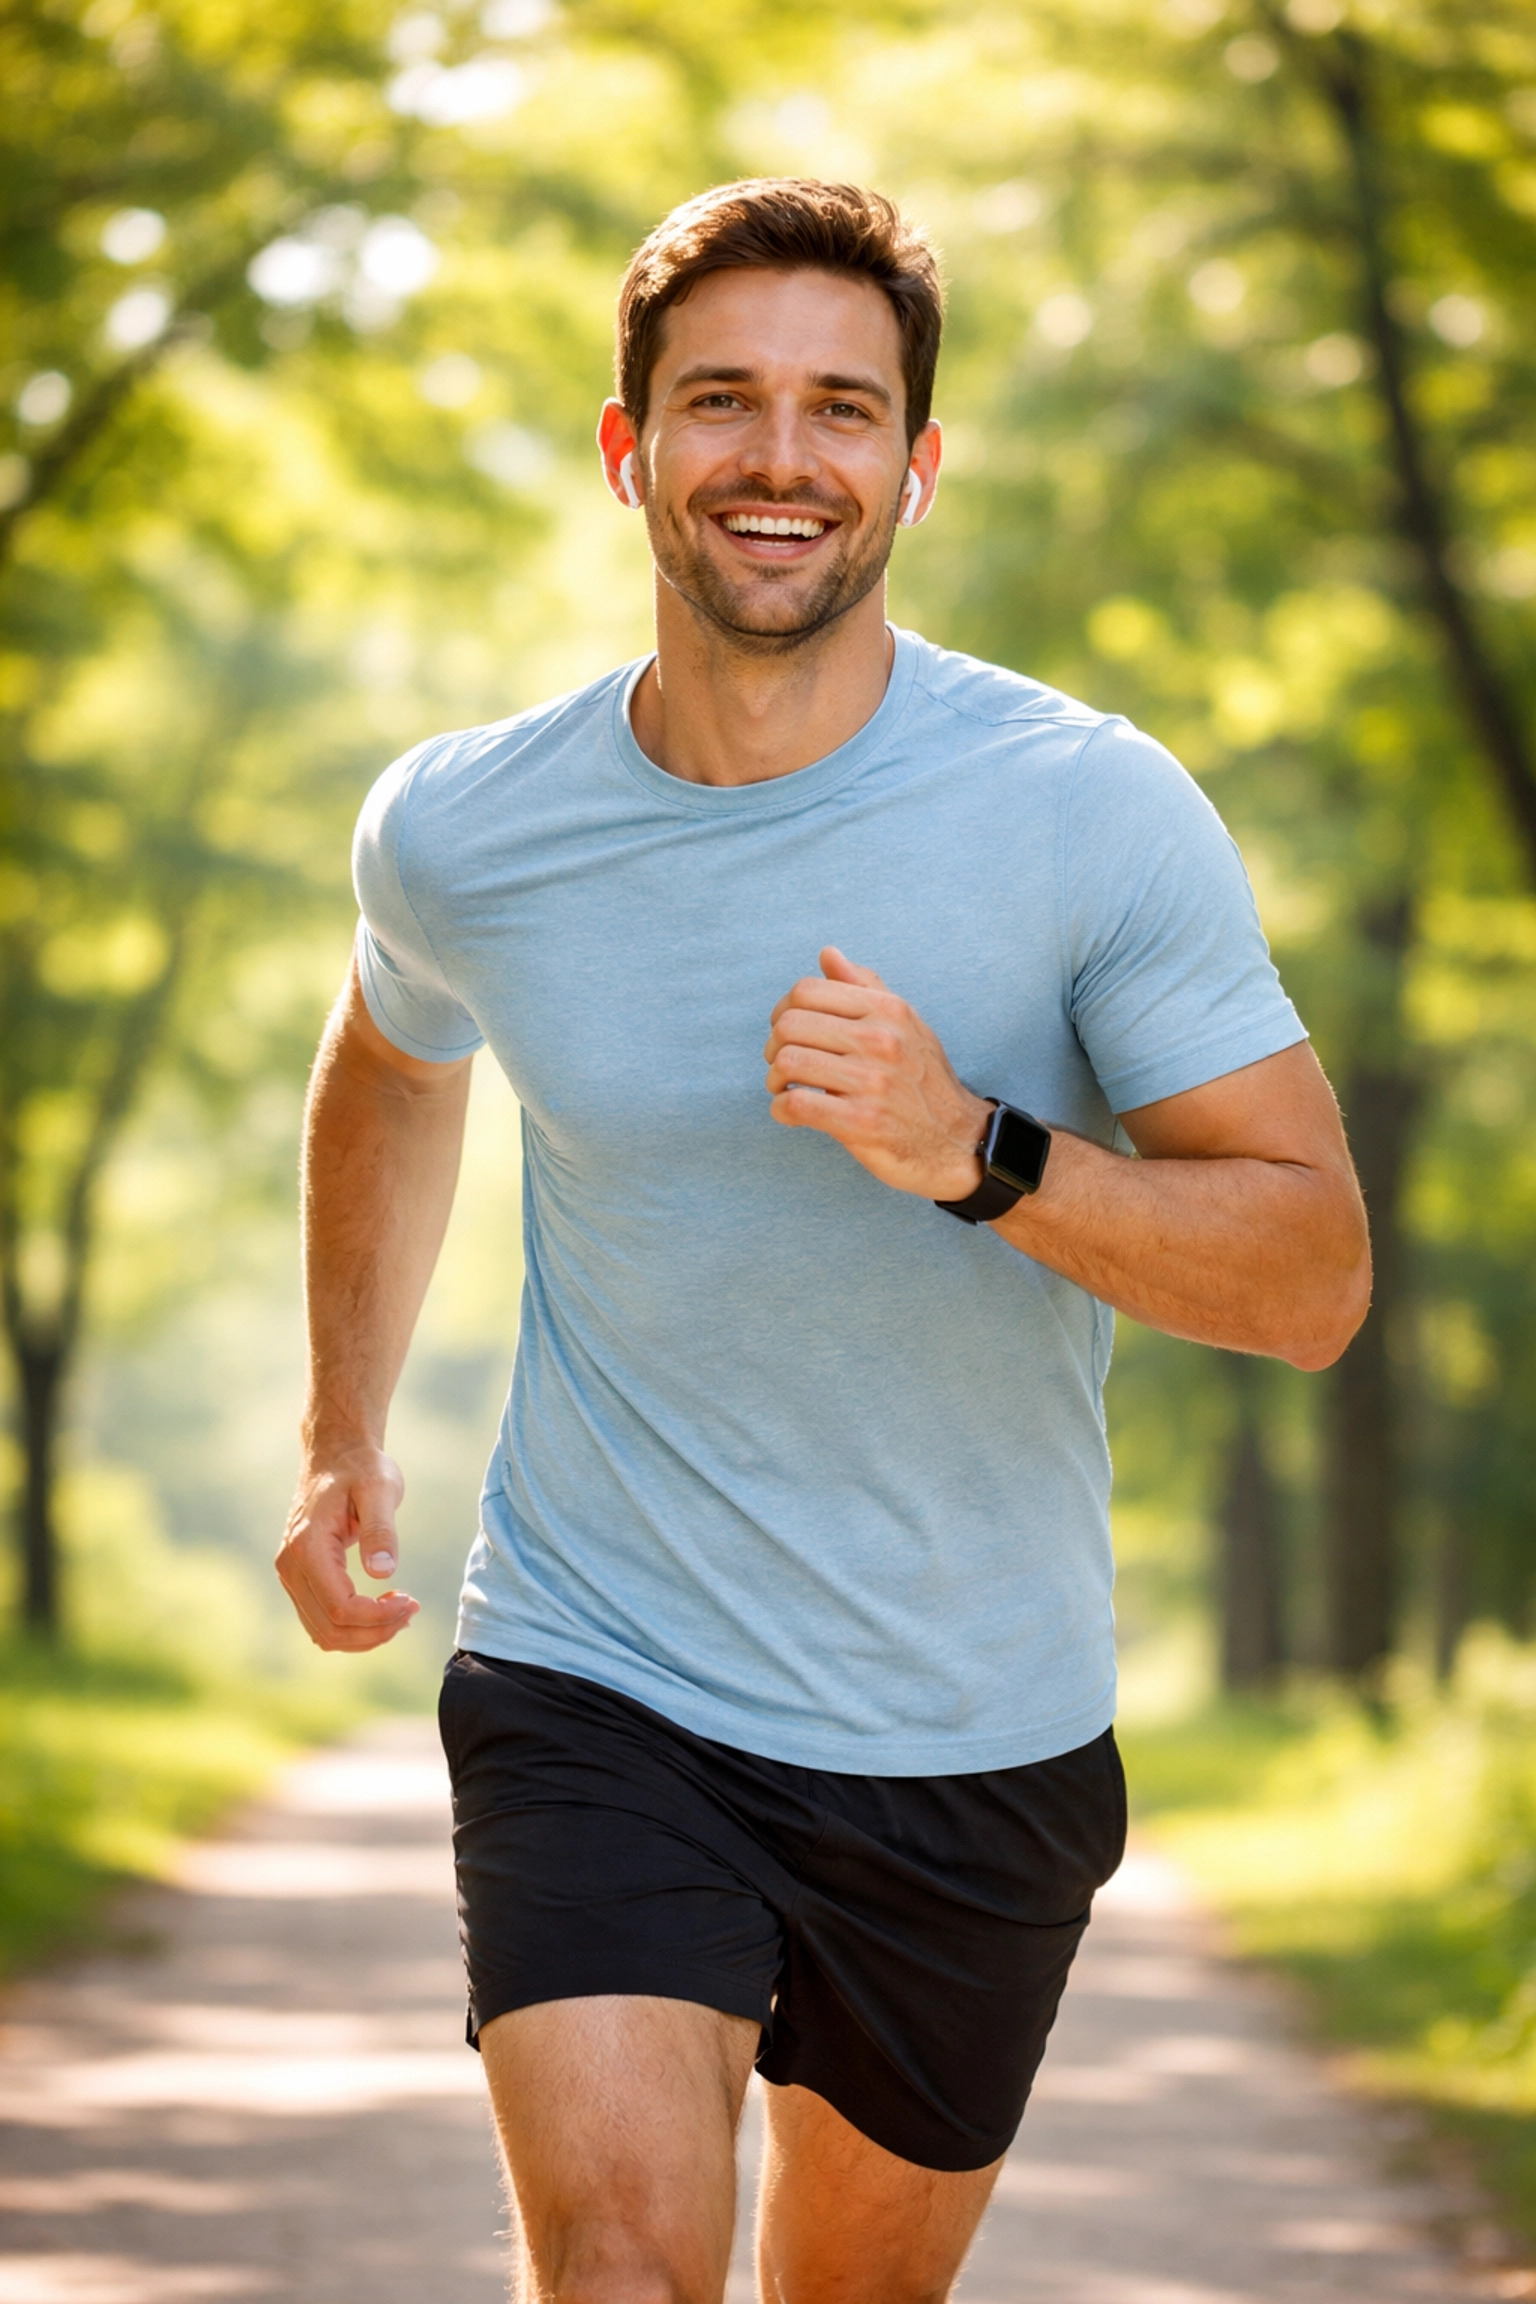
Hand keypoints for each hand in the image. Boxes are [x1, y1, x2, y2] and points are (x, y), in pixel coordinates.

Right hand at [276, 1442, 419, 1651]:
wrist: (336, 1456)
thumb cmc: (361, 1469)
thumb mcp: (380, 1489)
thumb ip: (381, 1529)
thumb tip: (383, 1571)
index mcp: (307, 1546)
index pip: (340, 1607)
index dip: (377, 1617)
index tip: (410, 1602)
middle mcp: (290, 1566)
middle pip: (331, 1628)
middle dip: (376, 1630)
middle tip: (411, 1609)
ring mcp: (291, 1575)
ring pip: (323, 1632)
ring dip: (365, 1635)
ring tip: (401, 1612)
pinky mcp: (299, 1579)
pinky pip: (321, 1621)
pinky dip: (352, 1628)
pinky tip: (381, 1611)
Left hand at [764, 948, 991, 1199]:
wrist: (958, 1139)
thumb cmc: (923, 1081)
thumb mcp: (905, 1024)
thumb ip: (865, 988)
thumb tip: (828, 954)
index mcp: (888, 1010)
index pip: (807, 991)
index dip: (783, 1012)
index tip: (788, 1034)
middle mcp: (881, 1040)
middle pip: (790, 1025)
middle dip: (774, 1047)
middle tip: (782, 1066)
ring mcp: (872, 1082)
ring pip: (788, 1062)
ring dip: (775, 1079)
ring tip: (785, 1089)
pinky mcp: (861, 1122)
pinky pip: (796, 1105)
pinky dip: (781, 1110)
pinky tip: (791, 1113)